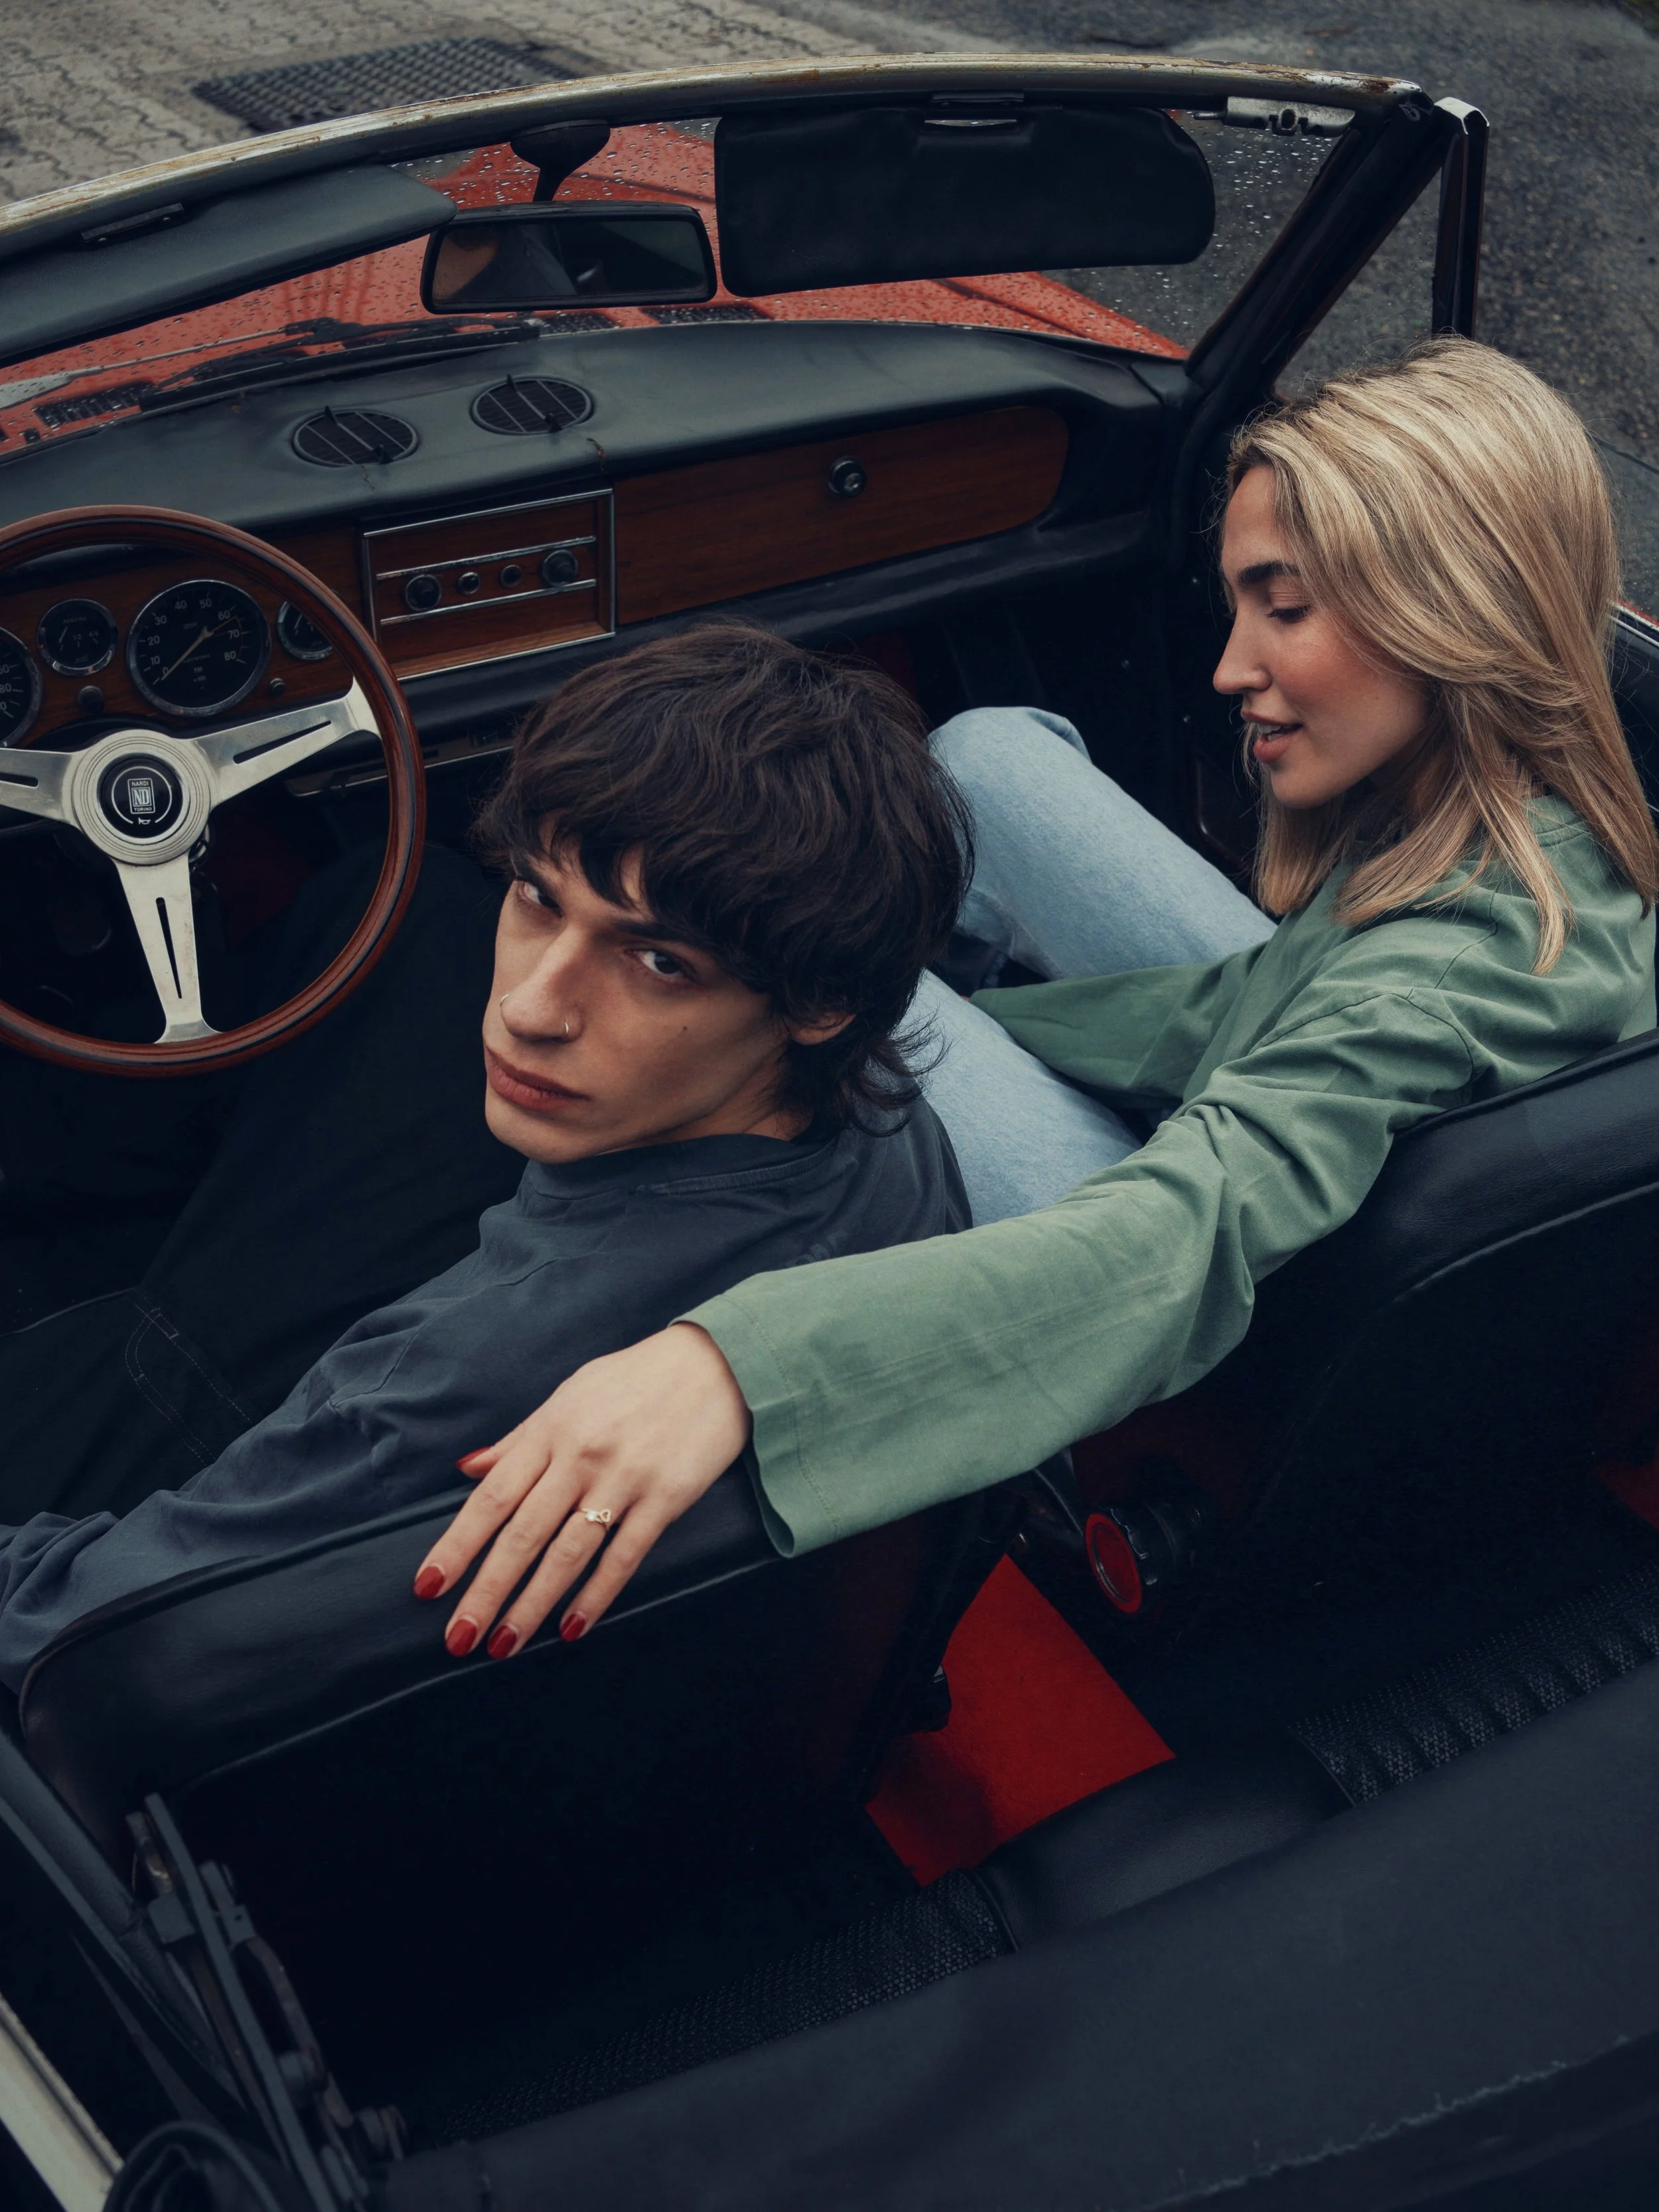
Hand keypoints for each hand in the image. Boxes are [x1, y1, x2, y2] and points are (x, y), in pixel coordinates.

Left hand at [412, 1323, 751, 1658]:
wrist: (716, 1364)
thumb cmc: (636, 1379)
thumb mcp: (570, 1395)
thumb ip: (520, 1439)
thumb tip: (468, 1468)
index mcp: (550, 1430)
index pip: (492, 1497)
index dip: (457, 1545)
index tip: (429, 1585)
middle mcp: (581, 1456)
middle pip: (522, 1535)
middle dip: (485, 1591)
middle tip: (458, 1637)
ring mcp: (624, 1479)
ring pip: (567, 1554)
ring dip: (531, 1605)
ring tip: (505, 1645)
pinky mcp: (665, 1498)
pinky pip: (623, 1557)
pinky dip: (595, 1596)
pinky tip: (572, 1627)